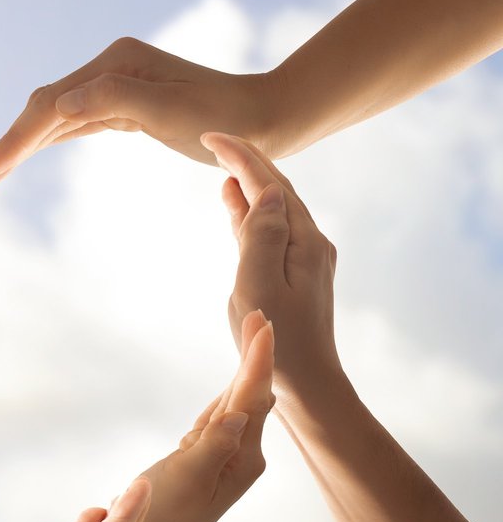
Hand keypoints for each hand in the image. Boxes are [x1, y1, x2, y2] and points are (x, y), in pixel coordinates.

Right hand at [0, 37, 287, 187]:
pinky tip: (26, 156)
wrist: (265, 121)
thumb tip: (56, 107)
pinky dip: (47, 142)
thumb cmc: (223, 118)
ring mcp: (114, 85)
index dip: (16, 140)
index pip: (51, 105)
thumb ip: (113, 100)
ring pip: (54, 118)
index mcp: (114, 63)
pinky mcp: (123, 106)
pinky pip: (74, 125)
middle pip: (44, 108)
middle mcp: (109, 68)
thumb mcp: (169, 109)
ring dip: (22, 146)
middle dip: (10, 144)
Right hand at [134, 312, 276, 521]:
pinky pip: (220, 421)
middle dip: (255, 355)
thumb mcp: (187, 478)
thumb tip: (238, 413)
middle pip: (250, 395)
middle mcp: (243, 453)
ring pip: (236, 405)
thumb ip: (213, 444)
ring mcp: (229, 457)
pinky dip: (225, 397)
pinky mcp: (211, 461)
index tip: (263, 325)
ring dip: (244, 371)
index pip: (252, 396)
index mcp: (242, 455)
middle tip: (260, 316)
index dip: (256, 358)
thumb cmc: (165, 516)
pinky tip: (233, 388)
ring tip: (256, 337)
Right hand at [202, 132, 346, 407]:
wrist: (306, 385)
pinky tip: (234, 205)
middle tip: (214, 138)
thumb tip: (266, 191)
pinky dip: (249, 211)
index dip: (240, 156)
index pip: (269, 184)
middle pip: (276, 188)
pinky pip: (269, 230)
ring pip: (273, 207)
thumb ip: (262, 235)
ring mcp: (303, 258)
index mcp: (303, 241)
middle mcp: (309, 243)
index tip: (211, 136)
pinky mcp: (293, 274)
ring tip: (223, 164)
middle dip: (246, 160)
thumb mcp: (260, 286)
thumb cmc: (277, 342)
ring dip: (248, 182)